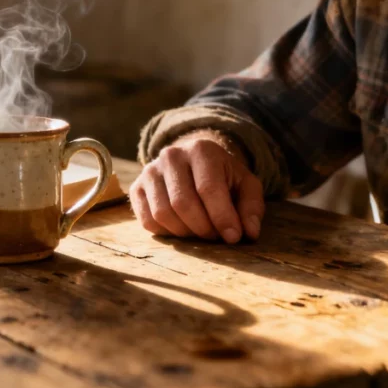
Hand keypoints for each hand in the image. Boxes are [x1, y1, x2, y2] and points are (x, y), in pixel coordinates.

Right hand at [130, 135, 263, 243]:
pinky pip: (147, 220)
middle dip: (203, 228)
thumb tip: (249, 232)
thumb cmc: (223, 177)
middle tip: (216, 237)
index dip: (222, 217)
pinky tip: (182, 228)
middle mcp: (171, 156)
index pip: (208, 188)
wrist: (194, 162)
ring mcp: (150, 171)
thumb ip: (251, 206)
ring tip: (201, 232)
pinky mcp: (136, 187)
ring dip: (185, 233)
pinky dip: (167, 232)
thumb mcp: (246, 185)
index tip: (234, 237)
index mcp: (201, 150)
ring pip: (162, 213)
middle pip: (183, 203)